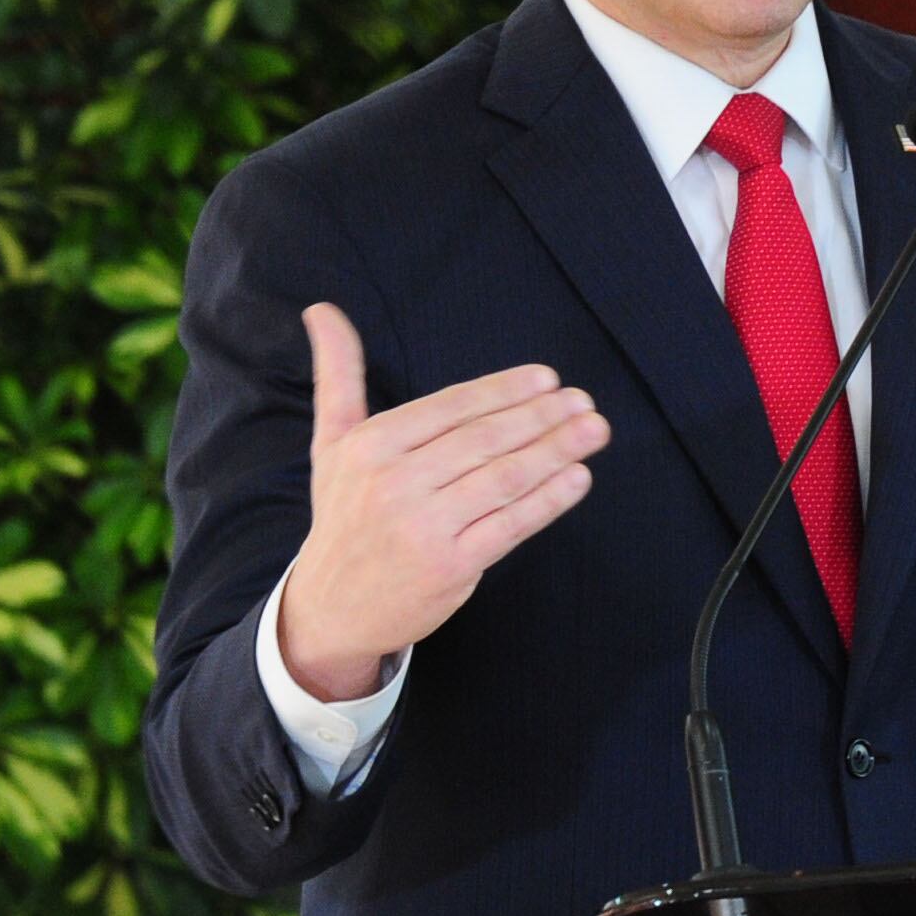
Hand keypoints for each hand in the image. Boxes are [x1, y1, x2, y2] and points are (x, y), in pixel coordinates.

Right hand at [274, 305, 606, 701]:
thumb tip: (322, 309)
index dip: (504, 391)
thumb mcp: (331, 442)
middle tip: (584, 401)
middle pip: (484, 440)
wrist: (331, 607)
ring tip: (593, 431)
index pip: (451, 408)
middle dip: (542, 417)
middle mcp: (394, 483)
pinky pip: (511, 524)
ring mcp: (424, 526)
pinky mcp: (451, 565)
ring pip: (504, 478)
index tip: (548, 379)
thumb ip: (337, 374)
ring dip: (557, 451)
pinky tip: (577, 478)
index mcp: (370, 446)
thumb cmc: (343, 515)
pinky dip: (549, 500)